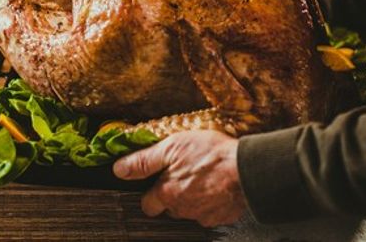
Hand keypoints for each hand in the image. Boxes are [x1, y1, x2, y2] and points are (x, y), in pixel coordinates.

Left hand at [113, 130, 245, 227]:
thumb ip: (143, 161)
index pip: (148, 205)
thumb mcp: (171, 147)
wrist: (246, 167)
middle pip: (169, 208)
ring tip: (203, 177)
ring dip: (192, 198)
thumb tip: (119, 169)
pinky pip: (210, 213)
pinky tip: (216, 186)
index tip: (158, 182)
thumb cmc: (211, 153)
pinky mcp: (221, 217)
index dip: (151, 193)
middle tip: (184, 174)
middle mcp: (182, 209)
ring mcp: (202, 216)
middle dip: (173, 195)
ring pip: (189, 211)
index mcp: (167, 193)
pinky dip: (211, 202)